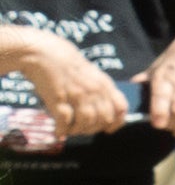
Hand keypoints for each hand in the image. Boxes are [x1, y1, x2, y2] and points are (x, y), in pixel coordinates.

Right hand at [0, 27, 120, 142]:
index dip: (117, 122)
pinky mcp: (58, 99)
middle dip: (94, 129)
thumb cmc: (66, 64)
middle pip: (104, 119)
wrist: (43, 52)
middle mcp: (94, 90)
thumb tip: (103, 110)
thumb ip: (99, 89)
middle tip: (82, 129)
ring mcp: (77, 95)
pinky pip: (65, 122)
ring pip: (87, 123)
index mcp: (104, 83)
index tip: (108, 130)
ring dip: (78, 131)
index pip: (121, 108)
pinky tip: (58, 131)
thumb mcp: (91, 73)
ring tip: (70, 130)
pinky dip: (62, 130)